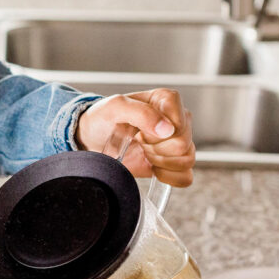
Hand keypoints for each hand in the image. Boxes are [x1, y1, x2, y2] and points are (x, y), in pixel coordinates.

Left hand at [74, 88, 194, 186]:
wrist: (91, 140)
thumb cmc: (101, 119)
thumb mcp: (113, 108)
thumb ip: (140, 113)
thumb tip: (167, 129)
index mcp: (166, 100)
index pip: (178, 125)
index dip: (155, 134)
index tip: (137, 132)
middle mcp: (177, 119)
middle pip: (182, 144)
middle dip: (155, 149)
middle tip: (137, 142)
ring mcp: (178, 141)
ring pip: (187, 160)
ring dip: (160, 162)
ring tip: (143, 152)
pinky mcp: (175, 162)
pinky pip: (186, 176)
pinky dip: (169, 177)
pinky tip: (153, 169)